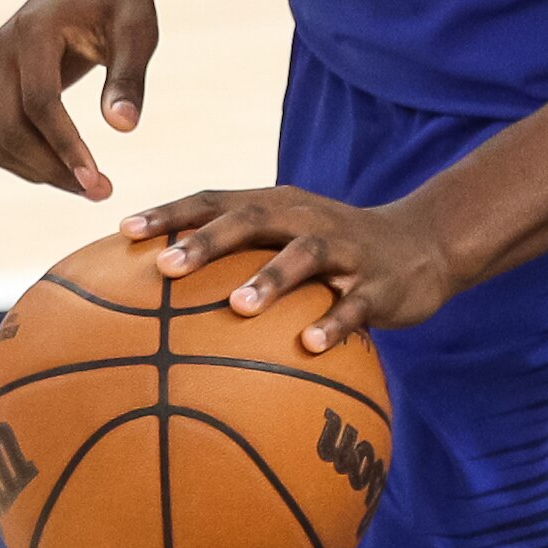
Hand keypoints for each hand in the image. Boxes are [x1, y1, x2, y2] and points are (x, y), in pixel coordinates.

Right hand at [0, 0, 161, 197]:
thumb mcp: (137, 32)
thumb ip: (128, 78)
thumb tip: (123, 128)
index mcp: (31, 32)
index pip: (40, 105)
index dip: (66, 148)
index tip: (99, 184)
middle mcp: (1, 50)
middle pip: (12, 130)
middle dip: (53, 169)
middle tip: (102, 193)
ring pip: (2, 140)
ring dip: (41, 171)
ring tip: (91, 186)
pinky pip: (4, 134)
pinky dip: (32, 159)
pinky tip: (71, 168)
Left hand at [123, 185, 464, 350]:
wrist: (424, 247)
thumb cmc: (333, 253)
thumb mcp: (286, 243)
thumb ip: (234, 261)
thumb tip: (154, 305)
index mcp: (274, 207)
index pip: (212, 200)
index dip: (169, 213)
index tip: (123, 230)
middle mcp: (304, 220)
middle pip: (250, 219)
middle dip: (206, 241)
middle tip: (166, 267)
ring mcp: (343, 250)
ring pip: (303, 258)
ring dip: (270, 280)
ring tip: (237, 307)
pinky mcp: (378, 285)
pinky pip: (354, 306)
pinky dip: (332, 324)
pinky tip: (309, 347)